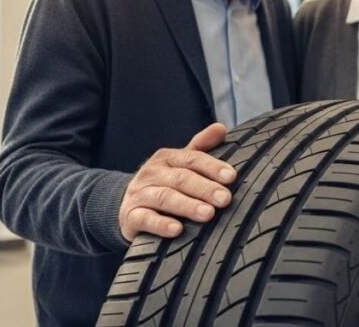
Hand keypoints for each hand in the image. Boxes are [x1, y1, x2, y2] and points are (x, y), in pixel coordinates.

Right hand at [118, 123, 234, 241]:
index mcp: (167, 158)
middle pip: (181, 178)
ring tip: (208, 214)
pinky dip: (161, 224)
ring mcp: (140, 194)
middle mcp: (152, 173)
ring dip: (187, 206)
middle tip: (224, 199)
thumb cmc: (163, 183)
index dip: (212, 167)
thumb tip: (221, 127)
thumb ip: (200, 146)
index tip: (231, 177)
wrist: (128, 206)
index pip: (192, 159)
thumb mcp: (179, 164)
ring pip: (164, 197)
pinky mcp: (131, 216)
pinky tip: (177, 230)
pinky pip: (145, 219)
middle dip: (204, 188)